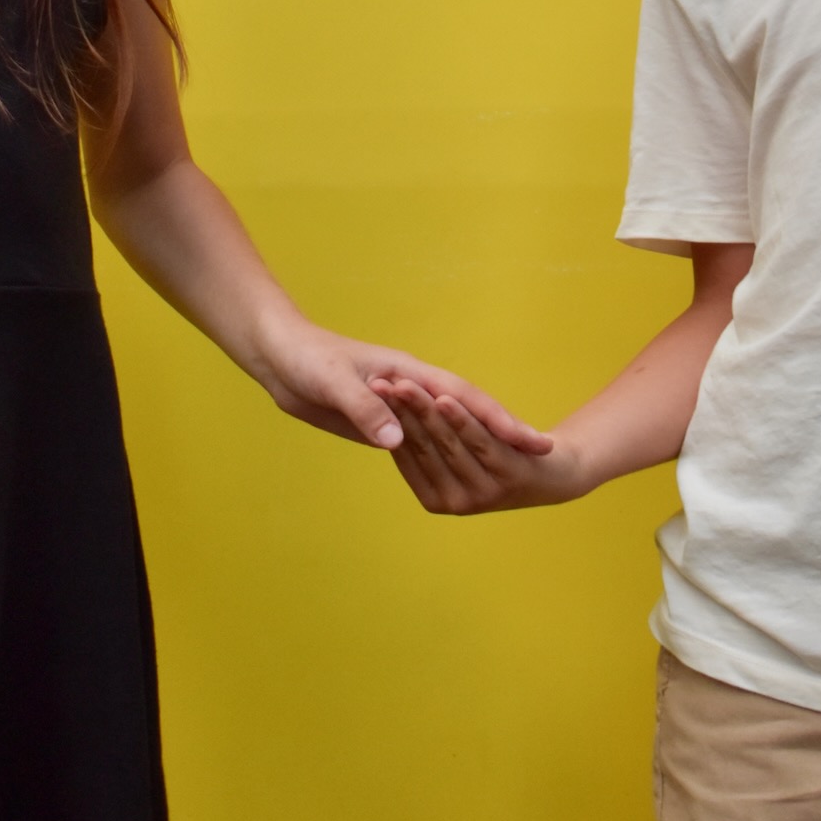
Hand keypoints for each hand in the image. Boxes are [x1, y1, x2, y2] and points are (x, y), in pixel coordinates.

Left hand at [256, 318, 554, 455]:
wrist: (277, 352)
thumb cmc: (305, 358)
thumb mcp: (332, 382)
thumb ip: (366, 409)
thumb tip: (398, 442)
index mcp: (410, 372)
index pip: (466, 398)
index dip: (501, 421)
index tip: (534, 442)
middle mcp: (411, 387)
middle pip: (468, 413)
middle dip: (504, 433)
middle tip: (542, 456)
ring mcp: (398, 403)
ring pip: (449, 427)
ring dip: (479, 443)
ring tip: (512, 464)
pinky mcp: (380, 419)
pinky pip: (422, 438)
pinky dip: (444, 451)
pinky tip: (456, 468)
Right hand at [380, 378, 580, 512]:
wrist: (556, 474)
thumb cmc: (496, 457)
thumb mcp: (454, 453)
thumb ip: (423, 443)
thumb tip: (381, 416)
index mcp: (434, 498)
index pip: (406, 455)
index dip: (388, 422)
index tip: (366, 392)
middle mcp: (456, 501)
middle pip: (424, 447)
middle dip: (400, 413)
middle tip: (378, 384)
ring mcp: (484, 493)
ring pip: (448, 443)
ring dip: (425, 412)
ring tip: (404, 386)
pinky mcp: (510, 479)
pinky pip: (480, 442)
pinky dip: (462, 419)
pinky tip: (445, 398)